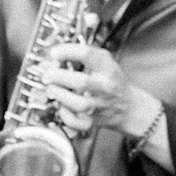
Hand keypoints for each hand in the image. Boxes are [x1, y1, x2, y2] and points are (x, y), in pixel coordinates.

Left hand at [41, 42, 155, 137]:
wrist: (129, 106)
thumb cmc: (110, 80)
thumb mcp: (103, 62)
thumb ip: (81, 57)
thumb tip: (51, 58)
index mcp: (107, 67)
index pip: (88, 55)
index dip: (67, 52)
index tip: (53, 53)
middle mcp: (105, 85)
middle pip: (82, 82)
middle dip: (59, 77)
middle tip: (47, 75)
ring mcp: (100, 104)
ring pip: (79, 104)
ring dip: (60, 95)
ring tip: (51, 89)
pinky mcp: (93, 121)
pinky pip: (77, 123)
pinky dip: (65, 116)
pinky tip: (62, 107)